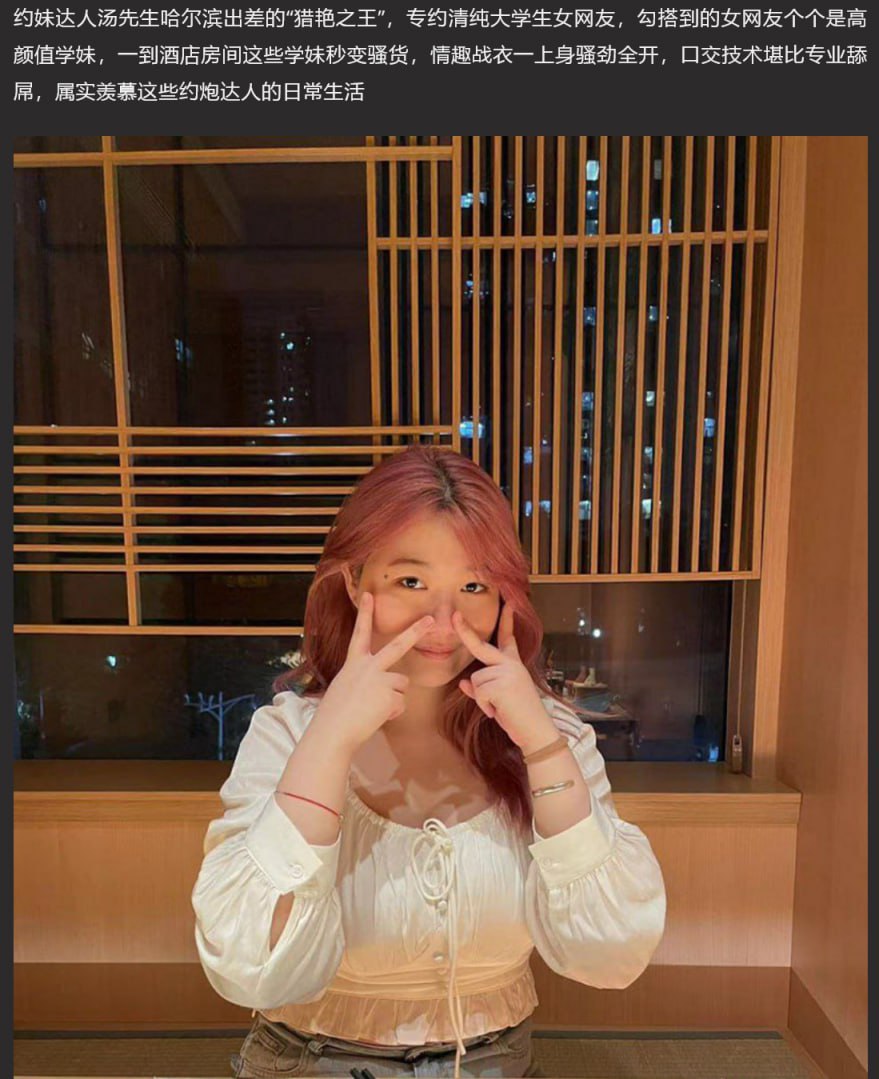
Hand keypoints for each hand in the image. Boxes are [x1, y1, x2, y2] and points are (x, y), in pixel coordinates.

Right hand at [313, 591, 434, 751]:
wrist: (333, 731)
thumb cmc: (335, 715)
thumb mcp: (344, 688)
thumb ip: (363, 680)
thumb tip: (383, 688)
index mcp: (354, 663)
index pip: (360, 633)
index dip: (365, 613)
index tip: (370, 595)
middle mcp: (368, 666)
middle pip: (398, 645)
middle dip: (415, 631)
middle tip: (431, 619)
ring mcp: (381, 679)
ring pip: (402, 685)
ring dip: (392, 698)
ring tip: (372, 708)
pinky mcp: (390, 695)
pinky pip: (400, 703)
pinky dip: (391, 713)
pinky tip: (375, 716)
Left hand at [454, 601, 557, 753]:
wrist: (535, 730)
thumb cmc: (518, 715)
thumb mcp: (499, 699)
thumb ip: (482, 688)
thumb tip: (464, 683)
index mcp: (513, 665)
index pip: (508, 639)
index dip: (507, 621)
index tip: (508, 604)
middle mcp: (510, 665)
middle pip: (481, 646)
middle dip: (465, 631)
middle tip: (454, 615)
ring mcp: (506, 673)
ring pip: (476, 680)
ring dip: (482, 699)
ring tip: (500, 707)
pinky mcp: (500, 685)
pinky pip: (478, 692)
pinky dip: (485, 706)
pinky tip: (499, 711)